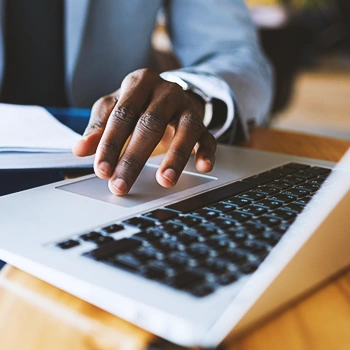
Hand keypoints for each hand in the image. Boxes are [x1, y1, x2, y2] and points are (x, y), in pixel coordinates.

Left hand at [73, 68, 216, 195]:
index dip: (111, 144)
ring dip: (175, 158)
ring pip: (185, 130)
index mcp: (139, 83)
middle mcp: (166, 91)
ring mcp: (187, 106)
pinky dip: (206, 152)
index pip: (122, 115)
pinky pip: (208, 137)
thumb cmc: (138, 103)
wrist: (169, 93)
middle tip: (122, 185)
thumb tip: (81, 149)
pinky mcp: (202, 122)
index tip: (102, 170)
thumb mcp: (115, 108)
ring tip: (164, 181)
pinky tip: (202, 166)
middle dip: (134, 159)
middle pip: (150, 125)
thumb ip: (99, 126)